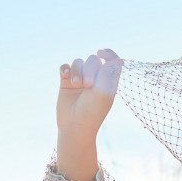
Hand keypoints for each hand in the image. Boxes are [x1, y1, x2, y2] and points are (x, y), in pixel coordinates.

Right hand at [55, 49, 121, 180]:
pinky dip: (65, 68)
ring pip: (78, 62)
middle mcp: (95, 80)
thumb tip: (116, 58)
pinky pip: (65, 66)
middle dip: (89, 68)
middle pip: (93, 60)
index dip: (108, 54)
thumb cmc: (92, 112)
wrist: (74, 126)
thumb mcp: (103, 92)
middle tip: (88, 85)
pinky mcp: (67, 82)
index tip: (101, 53)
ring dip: (77, 71)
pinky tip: (65, 75)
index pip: (112, 62)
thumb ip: (108, 73)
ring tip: (77, 85)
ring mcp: (80, 80)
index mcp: (108, 83)